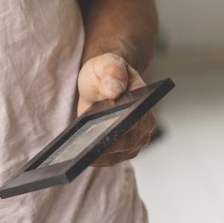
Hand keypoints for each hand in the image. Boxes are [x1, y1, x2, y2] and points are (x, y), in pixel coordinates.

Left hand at [76, 52, 154, 166]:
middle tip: (84, 152)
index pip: (135, 122)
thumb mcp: (107, 63)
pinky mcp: (121, 149)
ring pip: (117, 155)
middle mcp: (144, 124)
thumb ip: (112, 71)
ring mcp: (134, 139)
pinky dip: (96, 159)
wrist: (103, 80)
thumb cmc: (107, 71)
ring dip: (99, 157)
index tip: (101, 137)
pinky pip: (109, 158)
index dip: (119, 131)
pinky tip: (79, 158)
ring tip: (79, 157)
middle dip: (106, 148)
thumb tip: (114, 89)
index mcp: (144, 102)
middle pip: (126, 144)